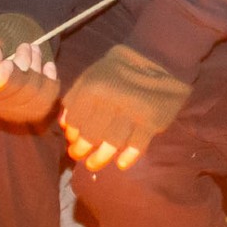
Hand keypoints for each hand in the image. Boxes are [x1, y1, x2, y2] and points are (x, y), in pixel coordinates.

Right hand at [0, 12, 58, 124]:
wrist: (10, 48)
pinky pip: (48, 96)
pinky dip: (50, 78)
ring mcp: (13, 110)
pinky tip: (46, 65)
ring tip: (34, 49)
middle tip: (26, 46)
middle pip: (14, 92)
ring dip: (37, 67)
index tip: (7, 62)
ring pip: (33, 92)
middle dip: (23, 65)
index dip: (0, 80)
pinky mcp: (33, 109)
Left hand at [59, 43, 190, 171]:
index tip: (73, 141)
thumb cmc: (120, 71)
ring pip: (111, 143)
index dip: (72, 133)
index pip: (75, 119)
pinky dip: (128, 157)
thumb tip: (65, 126)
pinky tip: (122, 164)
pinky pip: (136, 145)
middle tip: (78, 156)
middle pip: (91, 134)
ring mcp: (132, 109)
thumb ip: (76, 97)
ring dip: (100, 158)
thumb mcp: (94, 75)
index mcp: (93, 85)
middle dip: (82, 149)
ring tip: (93, 164)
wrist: (161, 62)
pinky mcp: (152, 120)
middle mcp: (110, 98)